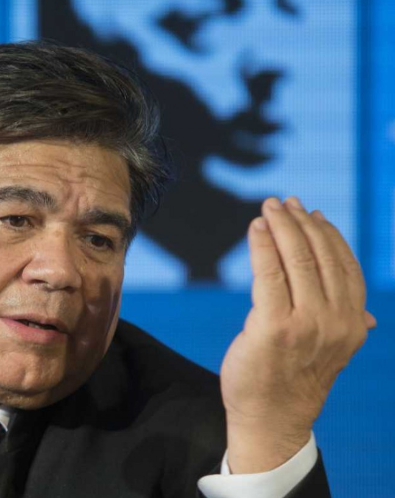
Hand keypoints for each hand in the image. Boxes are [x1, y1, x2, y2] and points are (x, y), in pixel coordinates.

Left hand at [220, 197, 375, 473]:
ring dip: (281, 227)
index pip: (344, 266)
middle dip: (300, 223)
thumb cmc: (294, 381)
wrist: (271, 419)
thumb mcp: (331, 354)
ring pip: (295, 260)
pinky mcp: (273, 327)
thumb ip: (346, 327)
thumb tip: (366, 316)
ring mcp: (306, 324)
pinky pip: (268, 274)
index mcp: (353, 323)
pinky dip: (262, 246)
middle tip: (282, 202)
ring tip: (268, 209)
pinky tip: (255, 229)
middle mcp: (336, 322)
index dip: (327, 235)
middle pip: (319, 256)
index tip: (310, 214)